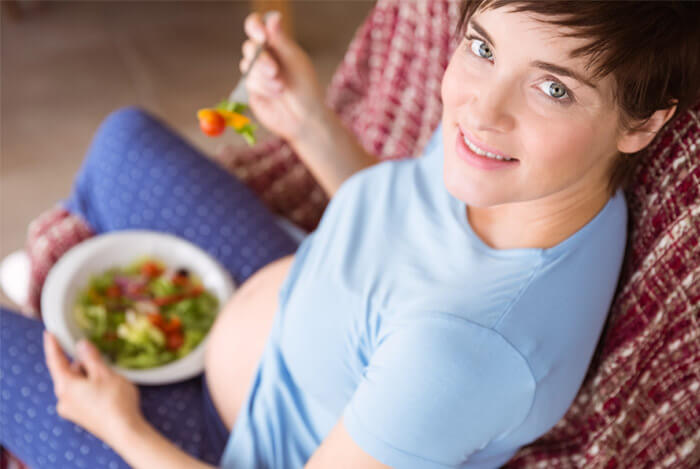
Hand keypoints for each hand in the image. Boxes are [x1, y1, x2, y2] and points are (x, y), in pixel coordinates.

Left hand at [43, 331, 141, 444]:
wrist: (124, 431)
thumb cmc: (114, 401)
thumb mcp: (104, 373)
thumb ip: (91, 357)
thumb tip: (81, 345)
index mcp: (65, 386)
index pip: (55, 361)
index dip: (52, 346)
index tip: (49, 333)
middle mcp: (63, 399)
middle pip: (67, 373)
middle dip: (79, 362)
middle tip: (94, 354)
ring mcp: (71, 410)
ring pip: (75, 384)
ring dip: (87, 375)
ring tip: (106, 372)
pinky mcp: (81, 416)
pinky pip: (80, 395)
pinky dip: (89, 386)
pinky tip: (105, 386)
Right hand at [240, 11, 327, 143]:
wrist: (305, 119)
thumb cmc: (306, 87)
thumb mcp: (295, 61)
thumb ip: (281, 40)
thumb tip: (274, 17)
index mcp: (276, 43)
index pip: (257, 26)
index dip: (254, 27)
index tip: (262, 36)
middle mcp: (264, 56)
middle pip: (250, 47)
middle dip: (262, 60)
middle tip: (275, 72)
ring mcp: (256, 73)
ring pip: (248, 66)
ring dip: (264, 78)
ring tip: (282, 88)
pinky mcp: (251, 89)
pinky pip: (249, 82)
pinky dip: (263, 87)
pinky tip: (276, 94)